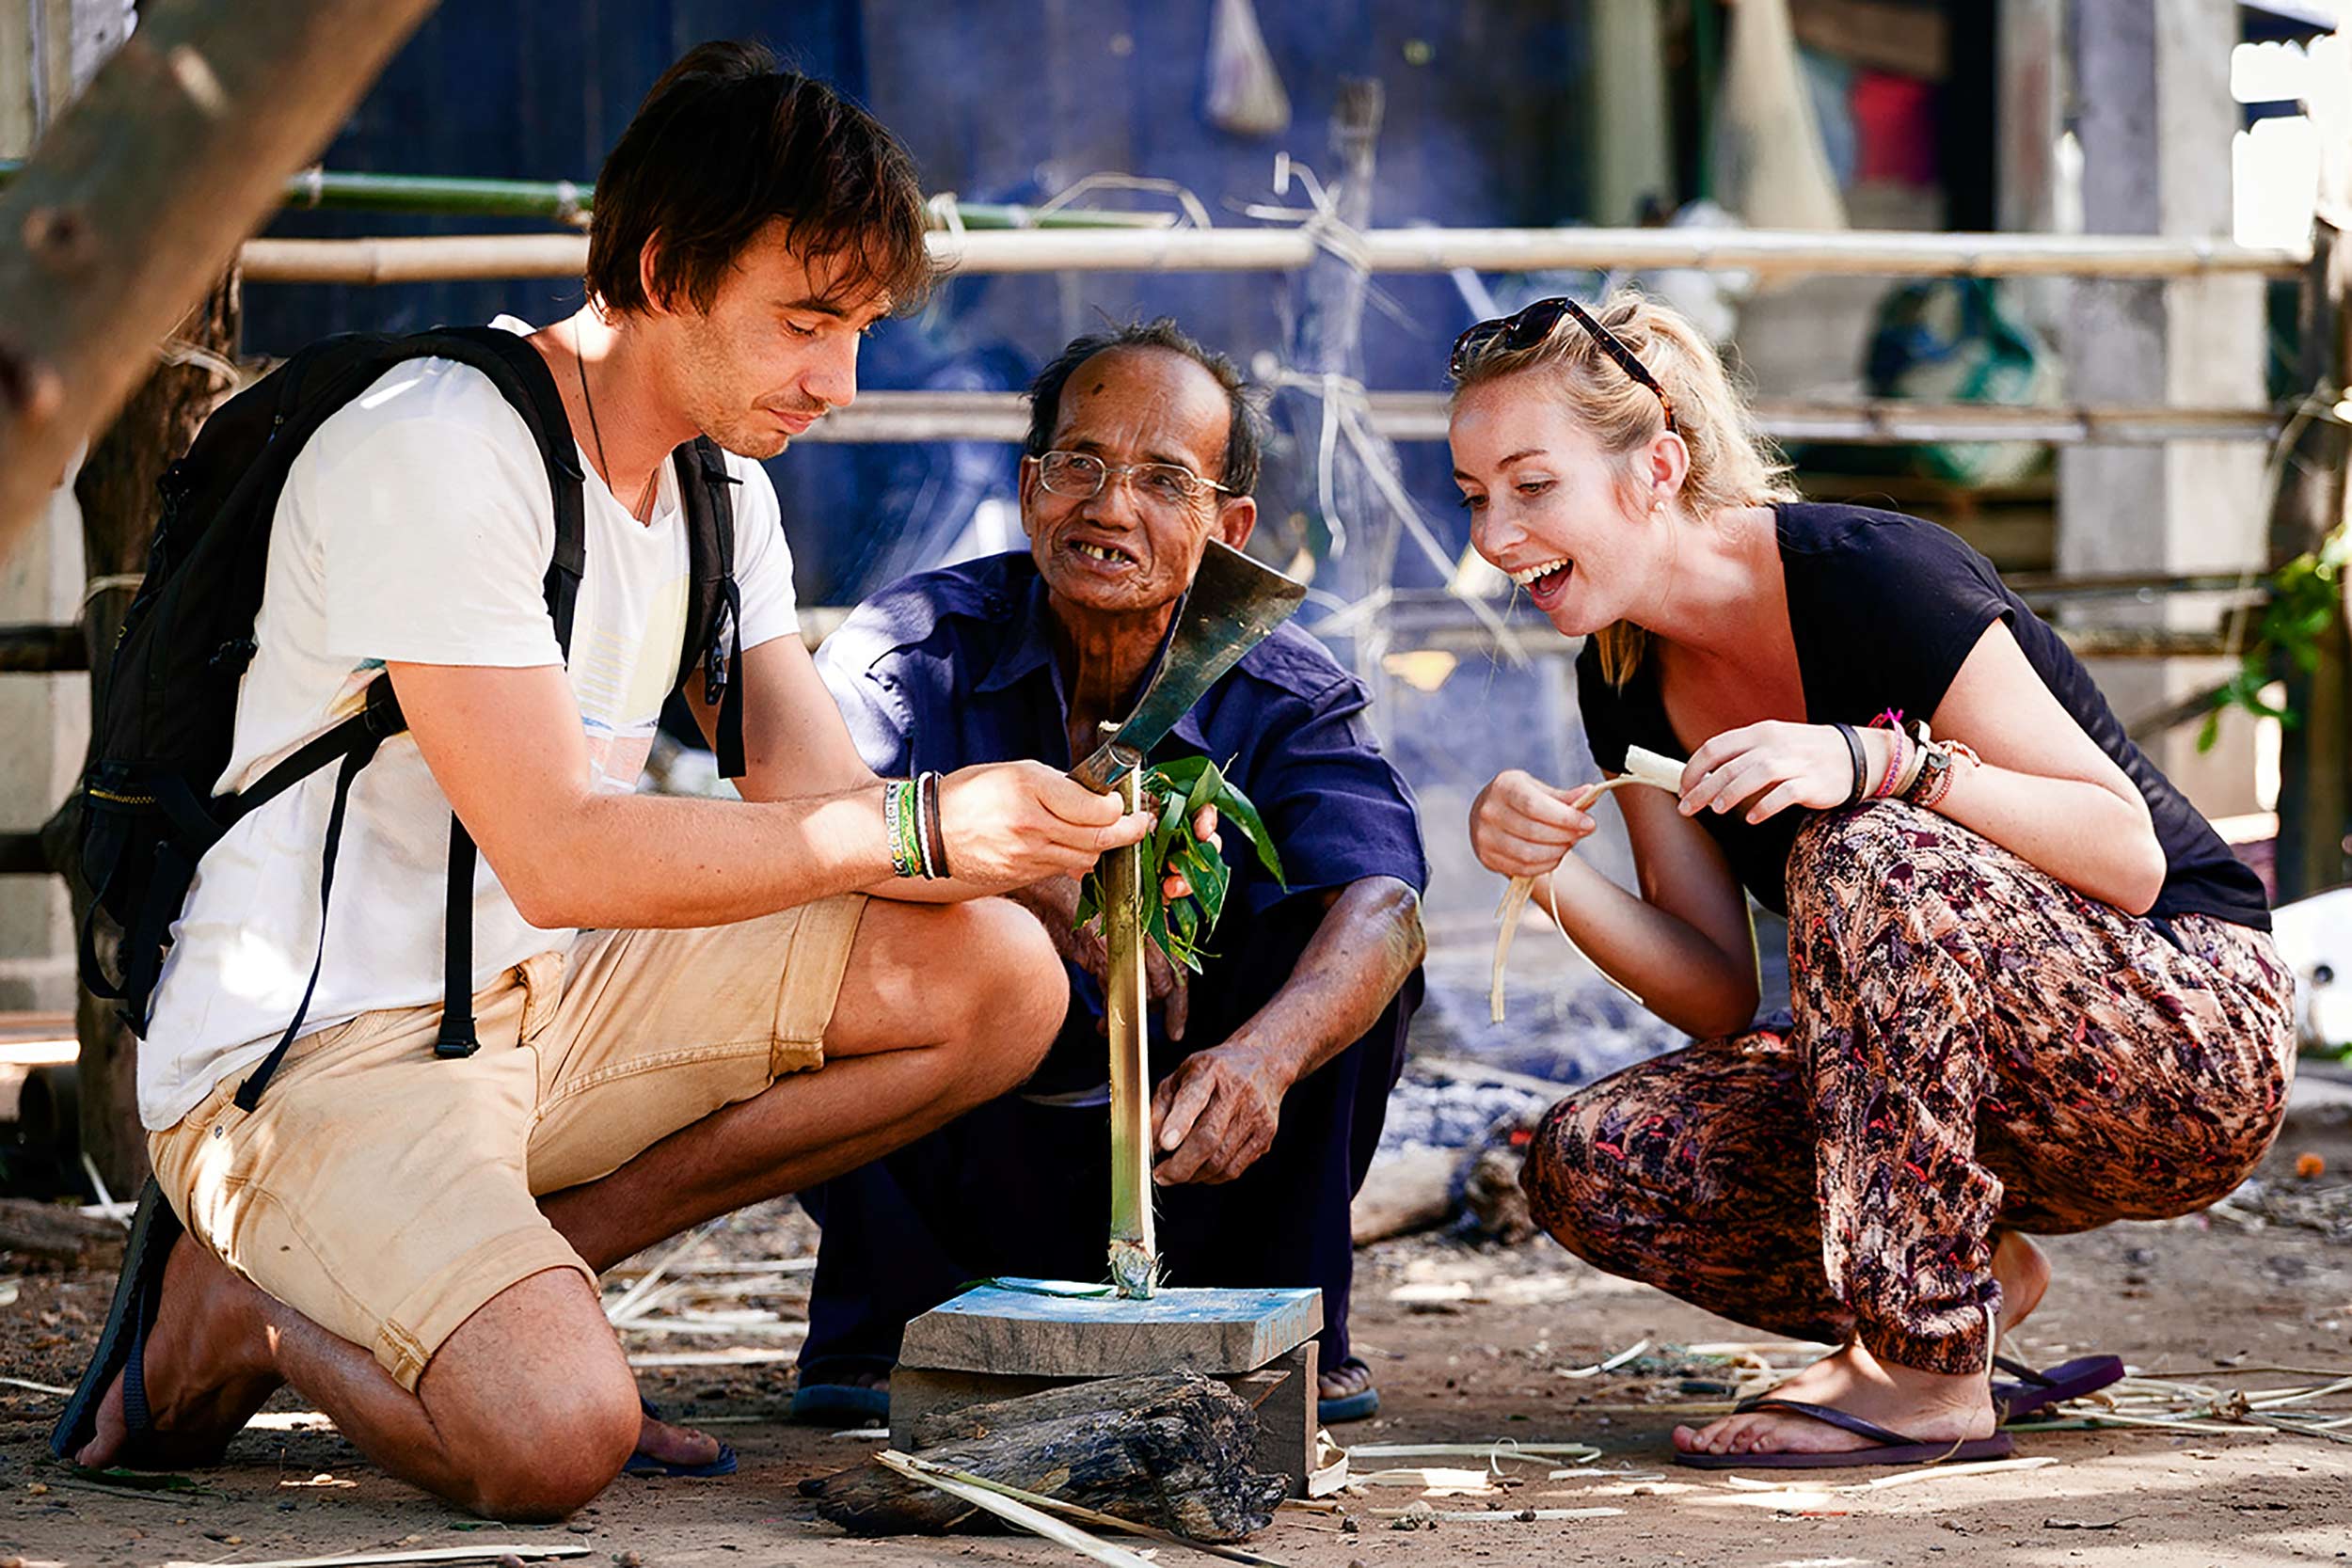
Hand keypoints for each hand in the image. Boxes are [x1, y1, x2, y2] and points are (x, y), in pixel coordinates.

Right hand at [935, 761, 1152, 890]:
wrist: (928, 832)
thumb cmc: (971, 793)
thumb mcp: (1016, 771)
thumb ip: (1059, 785)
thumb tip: (1096, 798)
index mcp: (1030, 788)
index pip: (1097, 808)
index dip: (1119, 807)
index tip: (1124, 802)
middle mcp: (1032, 825)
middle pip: (1100, 838)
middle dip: (1128, 831)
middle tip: (1139, 823)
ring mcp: (1027, 855)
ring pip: (1086, 858)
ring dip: (1100, 846)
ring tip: (1103, 832)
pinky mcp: (1022, 876)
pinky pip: (1062, 869)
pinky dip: (1074, 858)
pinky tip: (1072, 846)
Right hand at [1025, 874, 1192, 1040]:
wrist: (1050, 892)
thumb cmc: (1077, 906)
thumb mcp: (1113, 928)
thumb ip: (1132, 951)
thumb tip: (1143, 983)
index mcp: (1153, 923)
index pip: (1179, 968)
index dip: (1179, 1002)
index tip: (1175, 1027)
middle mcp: (1144, 932)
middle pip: (1164, 984)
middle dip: (1156, 1013)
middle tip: (1143, 1032)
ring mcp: (1124, 941)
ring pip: (1143, 991)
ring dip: (1130, 1016)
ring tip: (1115, 1026)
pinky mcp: (1101, 952)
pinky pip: (1114, 993)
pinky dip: (1109, 1014)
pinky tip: (1102, 1024)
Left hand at [1150, 1041, 1292, 1184]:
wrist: (1263, 1062)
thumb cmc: (1215, 1071)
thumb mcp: (1181, 1075)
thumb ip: (1161, 1106)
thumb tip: (1150, 1143)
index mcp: (1210, 1071)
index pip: (1194, 1098)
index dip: (1178, 1123)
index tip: (1165, 1144)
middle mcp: (1237, 1091)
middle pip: (1208, 1138)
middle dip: (1180, 1166)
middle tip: (1161, 1175)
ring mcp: (1255, 1115)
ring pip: (1220, 1160)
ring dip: (1193, 1175)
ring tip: (1178, 1172)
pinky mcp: (1265, 1136)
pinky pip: (1234, 1169)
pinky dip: (1212, 1177)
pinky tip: (1201, 1170)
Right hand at [1468, 770, 1600, 877]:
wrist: (1488, 813)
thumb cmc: (1518, 798)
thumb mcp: (1538, 789)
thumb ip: (1563, 796)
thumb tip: (1590, 793)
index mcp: (1503, 787)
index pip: (1535, 806)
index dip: (1565, 818)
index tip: (1589, 824)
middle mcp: (1489, 811)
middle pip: (1533, 831)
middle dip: (1565, 836)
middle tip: (1581, 833)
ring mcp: (1484, 837)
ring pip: (1528, 854)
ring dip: (1556, 852)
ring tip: (1568, 844)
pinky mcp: (1487, 857)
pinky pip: (1522, 868)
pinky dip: (1544, 865)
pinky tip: (1554, 856)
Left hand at [1677, 721, 1860, 823]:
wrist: (1857, 754)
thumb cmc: (1806, 753)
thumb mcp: (1773, 743)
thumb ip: (1743, 755)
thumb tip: (1706, 776)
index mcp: (1759, 733)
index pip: (1715, 748)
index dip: (1694, 769)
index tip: (1682, 789)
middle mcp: (1774, 744)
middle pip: (1729, 766)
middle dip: (1702, 788)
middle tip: (1686, 808)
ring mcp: (1794, 762)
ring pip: (1754, 775)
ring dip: (1730, 793)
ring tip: (1716, 810)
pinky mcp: (1812, 782)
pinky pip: (1784, 793)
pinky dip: (1766, 806)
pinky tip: (1752, 818)